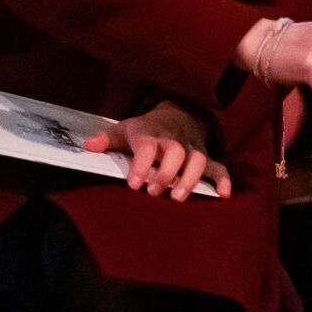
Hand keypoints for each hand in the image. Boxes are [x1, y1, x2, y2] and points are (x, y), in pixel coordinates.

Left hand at [83, 101, 229, 200]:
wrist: (178, 114)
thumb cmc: (147, 129)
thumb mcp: (125, 129)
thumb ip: (108, 139)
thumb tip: (88, 146)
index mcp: (152, 133)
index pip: (147, 145)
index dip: (142, 164)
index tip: (135, 184)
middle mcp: (175, 141)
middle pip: (176, 152)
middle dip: (167, 172)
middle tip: (154, 192)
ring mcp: (192, 149)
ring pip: (198, 159)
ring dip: (190, 178)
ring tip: (178, 197)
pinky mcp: (206, 158)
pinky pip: (218, 167)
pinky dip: (223, 180)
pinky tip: (222, 195)